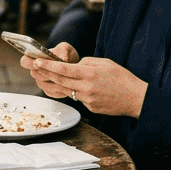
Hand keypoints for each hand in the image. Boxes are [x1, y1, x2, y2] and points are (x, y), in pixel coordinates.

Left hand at [21, 49, 147, 117]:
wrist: (136, 99)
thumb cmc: (123, 78)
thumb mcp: (105, 63)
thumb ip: (87, 63)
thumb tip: (74, 65)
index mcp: (90, 74)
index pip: (63, 69)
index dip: (47, 65)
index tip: (36, 61)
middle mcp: (86, 88)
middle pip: (60, 80)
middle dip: (45, 73)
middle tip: (33, 67)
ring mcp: (87, 99)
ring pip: (66, 90)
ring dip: (54, 83)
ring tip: (43, 76)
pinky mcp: (90, 108)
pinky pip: (76, 98)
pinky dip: (72, 91)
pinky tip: (69, 87)